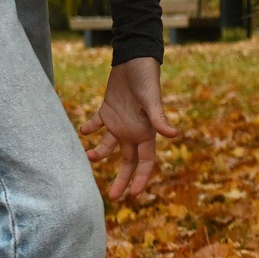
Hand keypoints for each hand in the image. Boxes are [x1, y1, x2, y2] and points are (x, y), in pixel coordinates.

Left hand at [83, 56, 179, 199]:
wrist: (133, 59)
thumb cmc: (146, 79)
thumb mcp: (152, 100)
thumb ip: (159, 118)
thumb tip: (174, 135)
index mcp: (146, 132)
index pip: (145, 162)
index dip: (141, 179)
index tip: (133, 194)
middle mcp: (133, 131)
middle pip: (127, 161)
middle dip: (122, 179)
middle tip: (114, 197)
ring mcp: (119, 122)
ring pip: (109, 146)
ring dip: (99, 153)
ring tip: (89, 156)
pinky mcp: (107, 111)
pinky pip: (96, 124)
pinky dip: (89, 129)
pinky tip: (84, 131)